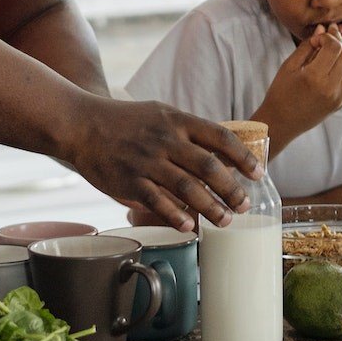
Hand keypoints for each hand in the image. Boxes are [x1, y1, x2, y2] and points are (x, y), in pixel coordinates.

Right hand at [65, 100, 259, 232]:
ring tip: (226, 221)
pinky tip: (190, 227)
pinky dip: (176, 215)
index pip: (220, 137)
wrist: (82, 124)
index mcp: (178, 121)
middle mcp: (166, 140)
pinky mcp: (129, 181)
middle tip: (245, 206)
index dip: (243, 157)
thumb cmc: (127, 121)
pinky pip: (157, 201)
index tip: (259, 174)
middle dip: (232, 189)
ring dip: (211, 207)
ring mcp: (147, 161)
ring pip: (187, 187)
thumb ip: (190, 132)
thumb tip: (222, 153)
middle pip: (209, 166)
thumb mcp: (162, 114)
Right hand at [258, 24, 341, 143]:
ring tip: (330, 57)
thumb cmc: (280, 92)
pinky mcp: (341, 104)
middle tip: (325, 40)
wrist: (280, 122)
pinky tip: (338, 72)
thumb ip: (308, 46)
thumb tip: (323, 28)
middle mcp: (330, 88)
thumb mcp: (289, 66)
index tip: (316, 39)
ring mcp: (338, 97)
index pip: (334, 46)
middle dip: (337, 42)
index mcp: (314, 77)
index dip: (327, 37)